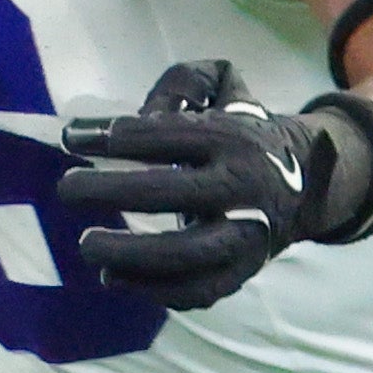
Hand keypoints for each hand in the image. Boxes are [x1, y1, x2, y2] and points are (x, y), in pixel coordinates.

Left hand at [51, 62, 372, 309]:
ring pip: (186, 254)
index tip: (71, 137)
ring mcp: (246, 236)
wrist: (307, 182)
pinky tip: (112, 276)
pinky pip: (196, 291)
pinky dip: (151, 290)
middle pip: (171, 193)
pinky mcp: (242, 273)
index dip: (114, 137)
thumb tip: (130, 116)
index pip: (168, 135)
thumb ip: (184, 81)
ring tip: (86, 244)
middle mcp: (244, 188)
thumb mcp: (226, 87)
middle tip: (65, 189)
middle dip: (110, 191)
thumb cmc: (242, 132)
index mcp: (236, 138)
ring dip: (129, 254)